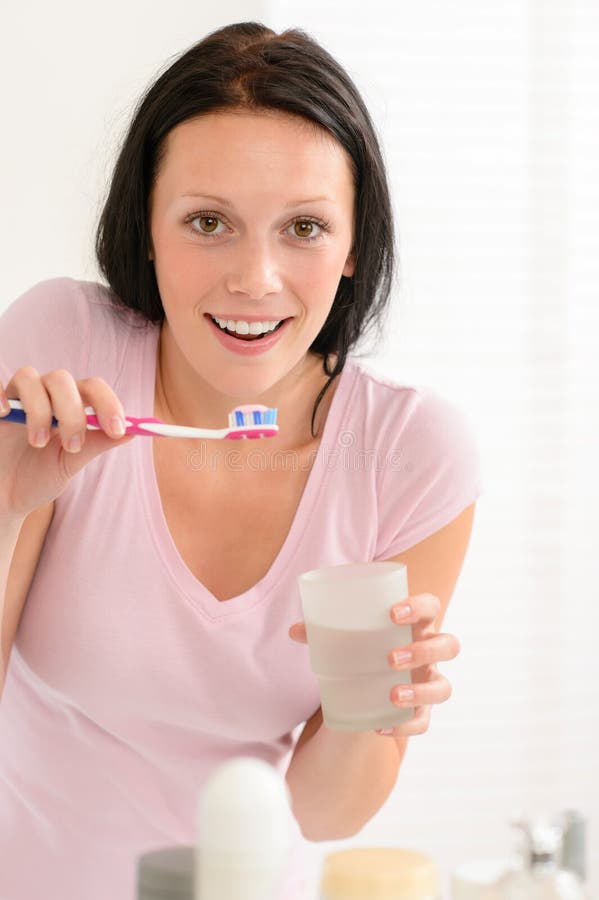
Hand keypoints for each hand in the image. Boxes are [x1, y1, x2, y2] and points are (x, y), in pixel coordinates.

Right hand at [0, 368, 134, 520]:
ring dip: (40, 410)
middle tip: (72, 446)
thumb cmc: (37, 478)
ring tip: (39, 443)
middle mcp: (43, 395)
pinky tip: (5, 415)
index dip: (108, 404)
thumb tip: (133, 432)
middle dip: (72, 412)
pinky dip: (1, 397)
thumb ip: (97, 444)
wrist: (3, 498)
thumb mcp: (70, 464)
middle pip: (62, 379)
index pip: (93, 388)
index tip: (118, 430)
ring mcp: (15, 398)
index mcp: (69, 405)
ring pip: (30, 377)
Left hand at [288, 593, 459, 738]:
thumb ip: (321, 631)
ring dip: (421, 691)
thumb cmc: (363, 646)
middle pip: (448, 645)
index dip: (419, 606)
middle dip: (424, 651)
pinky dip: (405, 726)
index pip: (431, 607)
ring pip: (443, 687)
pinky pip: (424, 722)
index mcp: (415, 623)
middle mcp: (429, 652)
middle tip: (391, 658)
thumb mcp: (345, 636)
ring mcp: (429, 681)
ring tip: (392, 694)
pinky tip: (381, 728)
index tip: (392, 613)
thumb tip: (294, 630)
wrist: (370, 680)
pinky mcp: (423, 710)